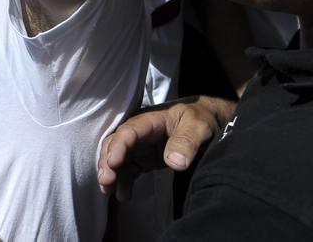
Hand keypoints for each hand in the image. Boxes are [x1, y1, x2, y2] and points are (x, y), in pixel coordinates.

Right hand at [96, 96, 236, 200]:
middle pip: (116, 144)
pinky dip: (123, 181)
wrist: (207, 120)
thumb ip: (186, 142)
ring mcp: (140, 145)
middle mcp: (139, 132)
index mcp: (149, 120)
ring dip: (111, 174)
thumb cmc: (200, 118)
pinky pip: (128, 169)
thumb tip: (174, 163)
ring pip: (118, 158)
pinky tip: (123, 195)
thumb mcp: (198, 127)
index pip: (128, 132)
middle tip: (105, 182)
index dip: (118, 147)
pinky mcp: (144, 158)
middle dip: (107, 162)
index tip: (113, 164)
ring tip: (109, 192)